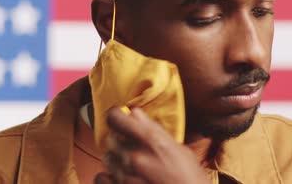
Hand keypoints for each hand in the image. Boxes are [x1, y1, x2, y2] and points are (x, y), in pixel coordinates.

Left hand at [94, 107, 209, 183]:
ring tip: (132, 165)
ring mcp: (125, 175)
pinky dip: (107, 176)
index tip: (119, 116)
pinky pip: (100, 177)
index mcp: (151, 139)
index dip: (115, 115)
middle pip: (111, 138)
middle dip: (120, 140)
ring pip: (107, 158)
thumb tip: (136, 114)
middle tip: (132, 146)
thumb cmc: (191, 179)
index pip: (115, 118)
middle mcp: (134, 156)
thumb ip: (154, 130)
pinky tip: (118, 177)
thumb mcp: (179, 149)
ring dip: (117, 159)